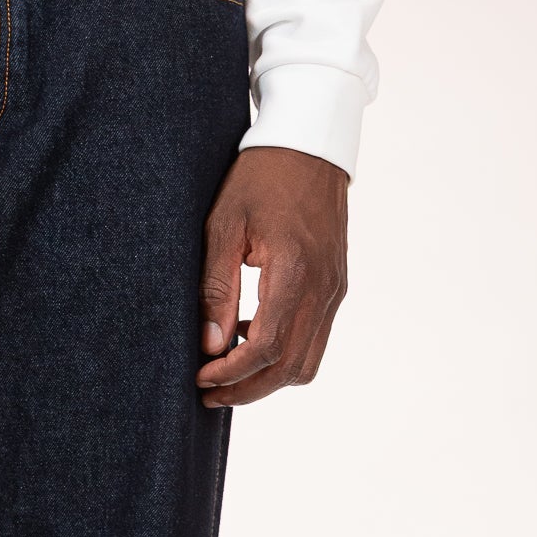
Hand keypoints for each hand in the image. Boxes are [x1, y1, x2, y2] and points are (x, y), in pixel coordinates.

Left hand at [196, 147, 348, 408]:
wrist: (310, 145)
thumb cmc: (261, 178)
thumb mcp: (224, 226)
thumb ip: (217, 289)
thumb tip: (209, 345)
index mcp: (295, 271)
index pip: (267, 347)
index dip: (231, 373)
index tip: (201, 377)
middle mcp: (324, 287)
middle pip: (290, 368)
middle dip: (247, 389)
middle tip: (209, 392)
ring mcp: (335, 289)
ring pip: (307, 361)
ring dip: (267, 377)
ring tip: (226, 369)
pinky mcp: (336, 287)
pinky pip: (314, 338)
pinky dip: (283, 353)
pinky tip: (248, 337)